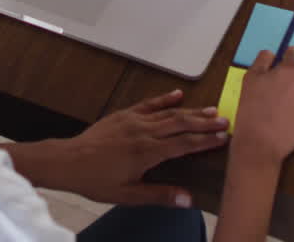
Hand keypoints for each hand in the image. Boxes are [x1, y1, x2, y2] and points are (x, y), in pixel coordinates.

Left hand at [46, 89, 228, 206]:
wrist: (68, 161)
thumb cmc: (96, 180)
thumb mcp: (128, 195)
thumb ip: (159, 194)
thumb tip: (187, 199)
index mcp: (148, 152)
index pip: (184, 143)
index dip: (206, 140)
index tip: (223, 138)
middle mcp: (144, 132)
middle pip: (181, 124)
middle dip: (205, 122)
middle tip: (225, 120)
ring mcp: (134, 120)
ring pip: (169, 112)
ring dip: (191, 111)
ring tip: (211, 109)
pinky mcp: (124, 115)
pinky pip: (149, 104)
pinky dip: (165, 99)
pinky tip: (178, 95)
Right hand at [231, 47, 293, 166]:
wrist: (260, 143)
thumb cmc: (252, 109)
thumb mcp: (250, 78)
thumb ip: (262, 60)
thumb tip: (271, 54)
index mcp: (292, 69)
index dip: (285, 57)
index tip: (278, 65)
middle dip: (291, 75)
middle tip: (276, 89)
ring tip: (282, 103)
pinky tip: (289, 113)